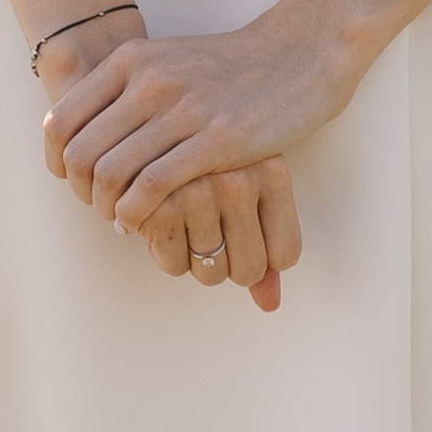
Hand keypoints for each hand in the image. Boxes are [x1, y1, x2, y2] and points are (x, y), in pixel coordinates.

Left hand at [43, 15, 349, 242]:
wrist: (296, 55)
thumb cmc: (228, 67)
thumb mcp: (166, 61)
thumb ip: (124, 90)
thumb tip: (79, 135)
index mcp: (130, 58)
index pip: (62, 120)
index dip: (57, 162)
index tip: (74, 182)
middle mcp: (148, 80)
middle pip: (81, 153)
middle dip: (82, 192)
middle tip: (99, 207)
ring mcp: (182, 109)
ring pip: (111, 174)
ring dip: (107, 209)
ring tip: (121, 219)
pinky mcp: (215, 140)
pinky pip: (152, 187)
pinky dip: (136, 215)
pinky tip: (144, 223)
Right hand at [136, 159, 301, 311]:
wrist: (146, 126)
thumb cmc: (205, 163)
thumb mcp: (249, 188)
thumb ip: (265, 246)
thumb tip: (270, 305)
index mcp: (271, 170)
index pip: (284, 255)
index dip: (262, 255)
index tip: (243, 230)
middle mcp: (239, 178)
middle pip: (249, 271)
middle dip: (227, 262)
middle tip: (209, 229)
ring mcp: (200, 190)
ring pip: (211, 273)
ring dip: (194, 258)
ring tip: (183, 219)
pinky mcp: (161, 205)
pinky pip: (175, 266)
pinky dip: (165, 254)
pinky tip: (161, 219)